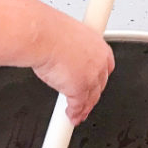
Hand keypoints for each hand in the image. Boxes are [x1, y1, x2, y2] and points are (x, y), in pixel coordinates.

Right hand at [31, 8, 114, 124]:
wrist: (42, 35)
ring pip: (90, 98)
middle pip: (99, 85)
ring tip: (77, 114)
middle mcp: (98, 62)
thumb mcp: (67, 36)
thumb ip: (71, 49)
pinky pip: (77, 106)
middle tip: (84, 102)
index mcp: (98, 45)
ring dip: (84, 108)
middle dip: (92, 95)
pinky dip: (74, 114)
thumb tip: (62, 52)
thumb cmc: (49, 30)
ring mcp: (90, 77)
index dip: (99, 78)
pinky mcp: (79, 90)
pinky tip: (70, 116)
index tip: (93, 84)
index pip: (105, 67)